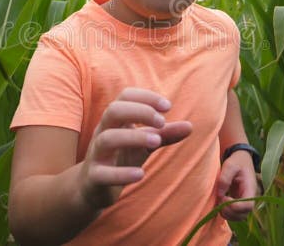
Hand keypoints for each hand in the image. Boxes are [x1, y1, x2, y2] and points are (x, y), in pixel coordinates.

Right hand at [77, 88, 191, 209]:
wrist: (92, 187)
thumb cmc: (121, 158)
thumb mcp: (145, 144)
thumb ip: (165, 135)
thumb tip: (190, 126)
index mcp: (114, 120)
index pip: (125, 96)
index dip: (146, 97)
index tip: (167, 107)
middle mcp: (103, 132)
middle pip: (113, 110)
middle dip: (140, 111)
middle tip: (162, 122)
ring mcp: (96, 154)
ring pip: (107, 138)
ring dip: (134, 137)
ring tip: (157, 142)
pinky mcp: (94, 177)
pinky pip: (103, 173)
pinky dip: (122, 173)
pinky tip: (141, 174)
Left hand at [215, 150, 257, 220]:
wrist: (241, 160)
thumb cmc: (237, 162)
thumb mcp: (230, 165)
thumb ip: (225, 178)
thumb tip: (220, 194)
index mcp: (250, 189)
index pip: (248, 206)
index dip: (235, 206)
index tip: (225, 197)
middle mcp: (249, 198)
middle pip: (243, 215)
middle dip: (229, 212)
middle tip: (219, 201)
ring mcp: (244, 201)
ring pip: (238, 217)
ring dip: (227, 214)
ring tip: (219, 202)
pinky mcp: (238, 203)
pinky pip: (234, 215)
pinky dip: (226, 213)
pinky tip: (219, 202)